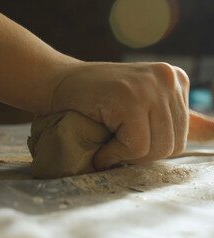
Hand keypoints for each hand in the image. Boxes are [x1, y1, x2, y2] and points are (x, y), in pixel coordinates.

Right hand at [51, 62, 205, 169]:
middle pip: (172, 145)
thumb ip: (177, 117)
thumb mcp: (142, 104)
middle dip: (139, 154)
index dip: (150, 147)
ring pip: (155, 148)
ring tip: (107, 143)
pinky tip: (101, 146)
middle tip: (113, 144)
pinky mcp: (130, 98)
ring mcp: (149, 86)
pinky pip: (135, 146)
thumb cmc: (96, 98)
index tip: (125, 139)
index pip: (182, 136)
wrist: (59, 84)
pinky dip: (114, 154)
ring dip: (125, 155)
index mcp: (176, 80)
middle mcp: (168, 79)